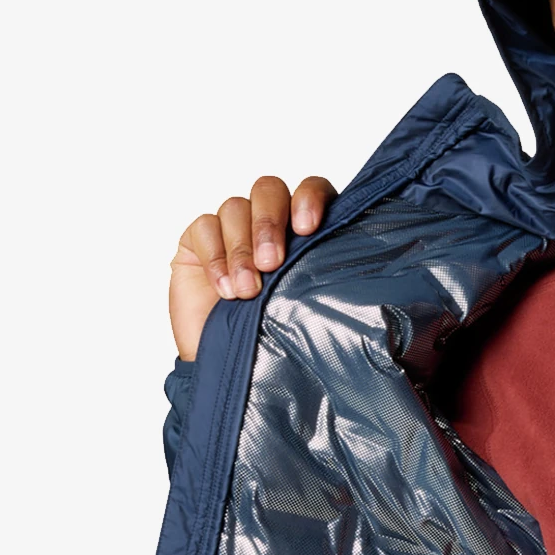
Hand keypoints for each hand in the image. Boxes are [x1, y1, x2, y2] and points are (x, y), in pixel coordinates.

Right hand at [169, 175, 336, 361]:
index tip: (307, 228)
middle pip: (269, 190)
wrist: (234, 366)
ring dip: (241, 249)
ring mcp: (232, 226)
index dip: (309, 198)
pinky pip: (204, 228)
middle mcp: (270, 219)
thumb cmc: (276, 334)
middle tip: (271, 262)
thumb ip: (325, 276)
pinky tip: (225, 289)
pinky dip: (215, 257)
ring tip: (248, 290)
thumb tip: (354, 267)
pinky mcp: (199, 239)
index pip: (312, 189)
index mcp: (306, 227)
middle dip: (269, 223)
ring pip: (235, 207)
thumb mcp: (309, 304)